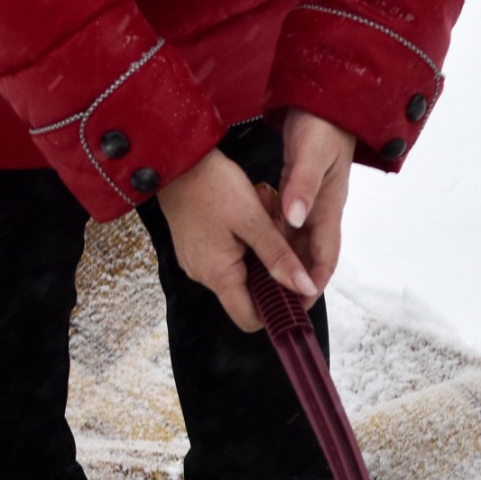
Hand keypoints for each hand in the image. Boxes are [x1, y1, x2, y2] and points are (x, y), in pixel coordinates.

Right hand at [154, 148, 317, 332]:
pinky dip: (244, 244)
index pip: (251, 319)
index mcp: (218, 275)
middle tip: (281, 239)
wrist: (176, 160)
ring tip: (265, 220)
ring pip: (240, 273)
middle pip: (248, 295)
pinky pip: (226, 257)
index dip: (276, 311)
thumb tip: (304, 288)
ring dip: (259, 254)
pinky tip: (249, 219)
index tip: (295, 291)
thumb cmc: (212, 185)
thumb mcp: (253, 220)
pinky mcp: (195, 248)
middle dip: (271, 272)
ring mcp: (197, 262)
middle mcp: (204, 275)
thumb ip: (279, 257)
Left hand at [275, 109, 355, 293]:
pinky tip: (256, 241)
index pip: (326, 256)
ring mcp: (310, 201)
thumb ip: (302, 185)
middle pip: (310, 255)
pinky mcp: (298, 192)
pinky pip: (286, 223)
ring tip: (259, 278)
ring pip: (296, 241)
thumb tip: (295, 219)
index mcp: (330, 206)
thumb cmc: (323, 124)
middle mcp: (321, 209)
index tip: (298, 303)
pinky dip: (273, 235)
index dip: (314, 282)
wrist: (325, 99)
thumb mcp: (311, 153)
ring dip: (281, 258)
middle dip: (294, 279)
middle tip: (272, 301)